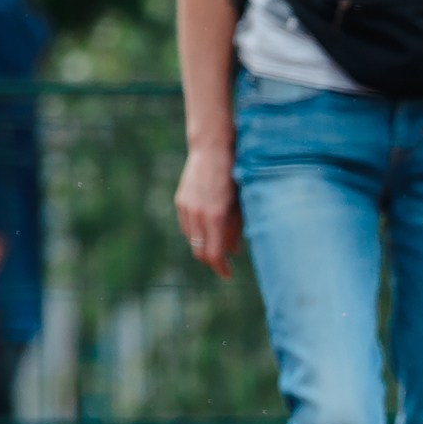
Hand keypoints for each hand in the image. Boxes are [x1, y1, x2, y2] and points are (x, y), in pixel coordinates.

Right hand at [174, 146, 241, 278]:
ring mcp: (186, 207)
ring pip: (192, 239)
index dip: (221, 268)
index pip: (214, 254)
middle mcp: (197, 214)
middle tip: (225, 266)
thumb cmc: (236, 175)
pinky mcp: (180, 201)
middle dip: (212, 261)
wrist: (212, 149)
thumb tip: (234, 251)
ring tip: (220, 247)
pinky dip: (197, 233)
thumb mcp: (241, 204)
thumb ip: (236, 228)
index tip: (229, 275)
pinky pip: (186, 226)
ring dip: (204, 246)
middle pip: (200, 251)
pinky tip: (209, 231)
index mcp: (215, 216)